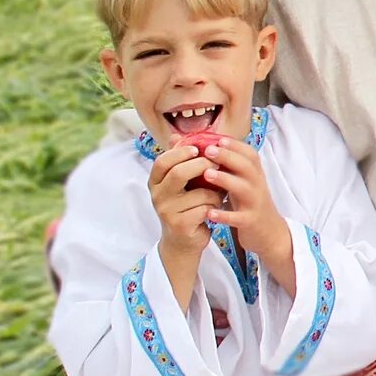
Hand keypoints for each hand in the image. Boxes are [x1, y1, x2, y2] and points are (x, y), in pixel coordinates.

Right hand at [148, 144, 218, 306]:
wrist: (185, 241)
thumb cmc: (187, 206)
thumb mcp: (182, 184)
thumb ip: (183, 162)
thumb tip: (180, 135)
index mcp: (155, 182)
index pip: (162, 161)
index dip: (180, 152)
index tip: (197, 147)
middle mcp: (157, 196)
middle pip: (178, 173)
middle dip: (201, 165)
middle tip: (216, 163)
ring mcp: (166, 212)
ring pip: (197, 192)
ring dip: (214, 191)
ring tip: (219, 193)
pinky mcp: (180, 225)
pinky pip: (204, 209)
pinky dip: (215, 206)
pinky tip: (216, 209)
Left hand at [201, 138, 297, 295]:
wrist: (269, 232)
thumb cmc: (248, 202)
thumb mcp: (242, 182)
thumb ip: (227, 166)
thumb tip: (203, 145)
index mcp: (255, 174)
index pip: (249, 154)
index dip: (235, 145)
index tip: (218, 138)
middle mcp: (257, 185)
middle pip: (247, 166)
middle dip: (228, 156)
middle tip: (209, 150)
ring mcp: (255, 203)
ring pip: (244, 188)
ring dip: (226, 180)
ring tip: (207, 175)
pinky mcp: (250, 221)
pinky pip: (238, 217)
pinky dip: (224, 215)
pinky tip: (209, 212)